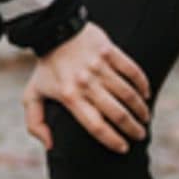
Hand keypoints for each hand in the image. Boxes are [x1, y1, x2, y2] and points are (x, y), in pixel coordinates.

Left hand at [21, 23, 152, 153]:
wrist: (53, 30)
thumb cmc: (45, 67)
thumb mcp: (32, 95)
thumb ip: (36, 123)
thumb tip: (50, 146)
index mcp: (69, 97)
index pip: (96, 126)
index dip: (112, 140)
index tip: (123, 148)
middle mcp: (85, 83)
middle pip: (117, 113)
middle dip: (132, 129)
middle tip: (140, 135)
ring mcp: (99, 66)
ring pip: (127, 94)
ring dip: (140, 109)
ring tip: (144, 118)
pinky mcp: (109, 51)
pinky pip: (132, 70)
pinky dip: (142, 84)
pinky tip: (146, 94)